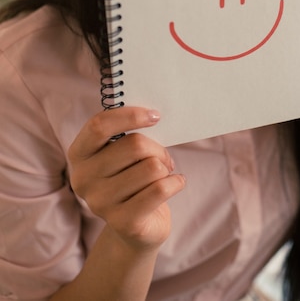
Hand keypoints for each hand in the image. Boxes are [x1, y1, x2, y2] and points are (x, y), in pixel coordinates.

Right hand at [68, 106, 185, 251]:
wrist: (134, 228)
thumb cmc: (130, 177)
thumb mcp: (121, 153)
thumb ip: (127, 133)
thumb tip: (152, 114)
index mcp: (79, 154)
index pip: (98, 126)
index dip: (130, 116)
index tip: (155, 116)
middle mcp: (83, 179)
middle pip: (134, 145)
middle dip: (158, 148)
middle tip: (163, 157)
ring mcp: (100, 203)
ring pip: (151, 167)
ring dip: (165, 168)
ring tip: (162, 175)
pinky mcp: (123, 222)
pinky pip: (160, 189)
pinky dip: (176, 182)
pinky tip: (175, 183)